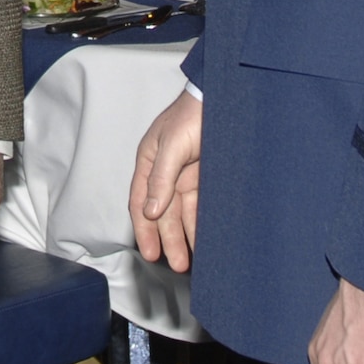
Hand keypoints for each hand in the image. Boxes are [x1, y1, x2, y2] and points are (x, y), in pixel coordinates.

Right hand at [129, 88, 201, 268]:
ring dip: (184, 236)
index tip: (150, 251)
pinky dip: (200, 224)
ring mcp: (185, 176)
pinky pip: (200, 207)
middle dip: (168, 239)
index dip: (144, 228)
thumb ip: (160, 179)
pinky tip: (204, 240)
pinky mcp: (206, 179)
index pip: (141, 202)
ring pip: (181, 214)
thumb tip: (151, 212)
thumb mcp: (170, 145)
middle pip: (162, 213)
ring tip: (189, 261)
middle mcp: (165, 172)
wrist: (222, 100)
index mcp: (149, 162)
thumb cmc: (191, 114)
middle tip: (176, 263)